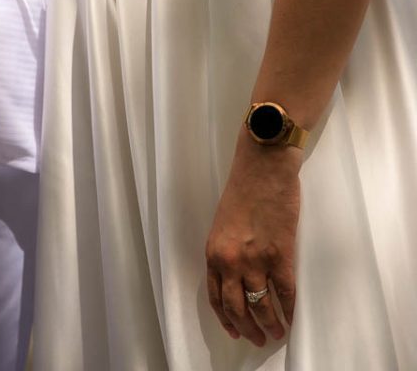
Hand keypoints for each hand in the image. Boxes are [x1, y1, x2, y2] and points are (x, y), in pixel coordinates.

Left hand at [205, 135, 300, 346]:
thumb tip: (236, 274)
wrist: (263, 166)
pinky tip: (293, 318)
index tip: (235, 331)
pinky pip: (286, 294)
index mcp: (214, 252)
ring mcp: (256, 261)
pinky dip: (290, 311)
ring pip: (262, 306)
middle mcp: (231, 261)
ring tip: (277, 333)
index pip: (215, 297)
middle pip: (237, 308)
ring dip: (270, 325)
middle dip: (248, 329)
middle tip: (258, 339)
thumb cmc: (243, 188)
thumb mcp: (223, 222)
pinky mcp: (281, 256)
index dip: (226, 318)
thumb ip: (226, 249)